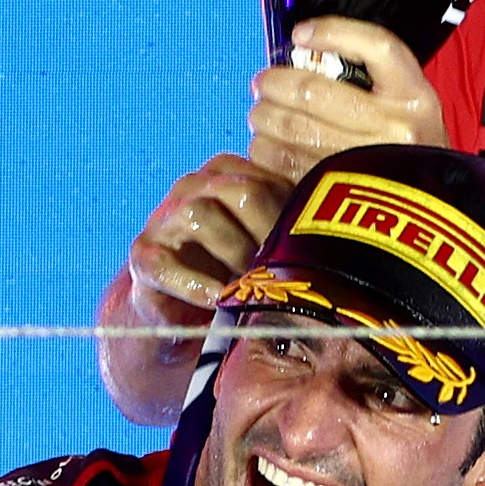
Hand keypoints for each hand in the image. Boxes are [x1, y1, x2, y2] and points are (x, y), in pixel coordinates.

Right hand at [125, 153, 288, 332]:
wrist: (185, 312)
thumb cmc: (238, 273)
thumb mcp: (270, 246)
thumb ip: (293, 230)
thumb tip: (341, 242)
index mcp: (230, 174)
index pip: (270, 181)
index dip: (290, 221)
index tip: (305, 255)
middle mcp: (195, 185)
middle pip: (240, 193)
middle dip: (265, 237)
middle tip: (283, 271)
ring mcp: (165, 215)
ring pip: (200, 215)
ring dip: (232, 255)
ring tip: (252, 285)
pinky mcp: (143, 253)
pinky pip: (166, 263)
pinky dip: (196, 285)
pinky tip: (218, 301)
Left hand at [245, 17, 450, 178]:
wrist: (420, 220)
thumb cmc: (405, 152)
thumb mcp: (405, 108)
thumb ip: (367, 78)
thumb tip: (302, 50)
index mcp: (416, 99)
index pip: (378, 48)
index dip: (333, 33)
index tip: (301, 34)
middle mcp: (396, 130)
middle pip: (314, 91)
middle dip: (275, 83)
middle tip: (263, 84)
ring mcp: (366, 164)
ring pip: (292, 128)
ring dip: (265, 118)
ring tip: (261, 115)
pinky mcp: (338, 194)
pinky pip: (286, 164)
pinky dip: (266, 152)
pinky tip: (266, 147)